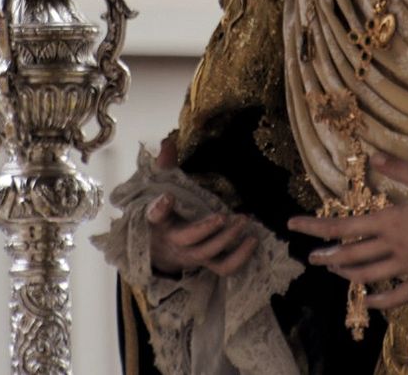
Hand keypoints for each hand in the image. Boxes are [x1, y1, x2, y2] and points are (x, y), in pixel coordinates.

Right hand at [146, 134, 257, 276]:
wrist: (160, 250)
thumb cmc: (163, 215)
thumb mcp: (159, 190)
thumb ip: (165, 166)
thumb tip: (168, 140)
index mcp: (159, 221)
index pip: (154, 215)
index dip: (160, 209)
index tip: (167, 197)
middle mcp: (174, 241)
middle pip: (188, 238)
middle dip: (207, 228)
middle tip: (225, 215)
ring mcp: (191, 255)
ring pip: (208, 253)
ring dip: (227, 239)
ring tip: (244, 220)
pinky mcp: (207, 263)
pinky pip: (224, 267)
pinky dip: (240, 257)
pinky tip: (253, 240)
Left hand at [287, 155, 407, 310]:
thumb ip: (398, 169)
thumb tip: (373, 157)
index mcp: (389, 220)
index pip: (344, 225)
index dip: (316, 227)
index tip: (293, 226)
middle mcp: (392, 246)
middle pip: (351, 254)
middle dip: (327, 256)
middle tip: (310, 258)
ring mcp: (406, 266)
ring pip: (369, 275)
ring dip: (347, 274)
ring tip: (333, 271)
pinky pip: (397, 296)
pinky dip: (380, 301)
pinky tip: (368, 302)